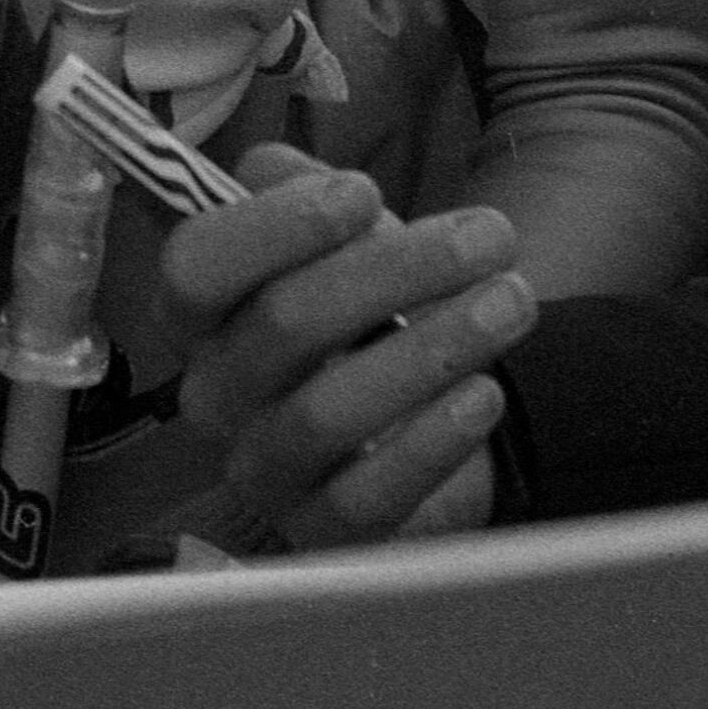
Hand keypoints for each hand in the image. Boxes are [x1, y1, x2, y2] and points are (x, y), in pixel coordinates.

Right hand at [153, 146, 527, 547]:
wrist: (416, 418)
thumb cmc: (366, 310)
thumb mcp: (331, 236)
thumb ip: (300, 189)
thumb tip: (306, 179)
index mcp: (201, 313)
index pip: (195, 266)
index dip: (274, 226)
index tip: (364, 192)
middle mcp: (214, 393)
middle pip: (283, 324)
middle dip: (395, 269)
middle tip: (490, 239)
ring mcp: (263, 467)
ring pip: (325, 411)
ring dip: (432, 348)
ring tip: (511, 304)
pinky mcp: (322, 529)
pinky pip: (366, 496)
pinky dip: (430, 443)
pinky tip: (484, 396)